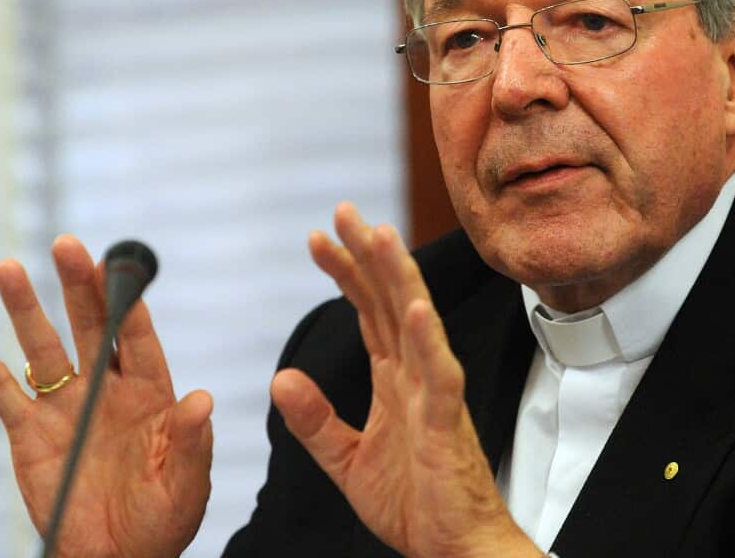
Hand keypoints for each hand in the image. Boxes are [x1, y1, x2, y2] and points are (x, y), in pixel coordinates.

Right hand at [0, 235, 211, 557]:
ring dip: (25, 308)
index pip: (139, 338)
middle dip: (79, 287)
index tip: (118, 266)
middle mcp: (106, 390)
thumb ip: (190, 442)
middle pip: (91, 327)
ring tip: (8, 267)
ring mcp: (65, 407)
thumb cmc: (159, 524)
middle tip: (67, 244)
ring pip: (42, 347)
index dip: (129, 302)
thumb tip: (202, 398)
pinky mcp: (27, 431)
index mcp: (151, 395)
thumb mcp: (185, 487)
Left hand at [270, 203, 541, 557]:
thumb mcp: (346, 461)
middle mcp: (417, 376)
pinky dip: (431, 342)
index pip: (368, 311)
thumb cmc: (415, 504)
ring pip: (418, 324)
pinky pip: (440, 377)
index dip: (345, 272)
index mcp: (395, 380)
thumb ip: (315, 420)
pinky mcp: (448, 426)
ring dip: (400, 279)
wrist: (453, 552)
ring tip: (381, 236)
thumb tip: (281, 378)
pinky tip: (419, 310)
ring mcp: (435, 396)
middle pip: (392, 301)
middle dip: (368, 254)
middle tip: (344, 210)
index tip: (316, 238)